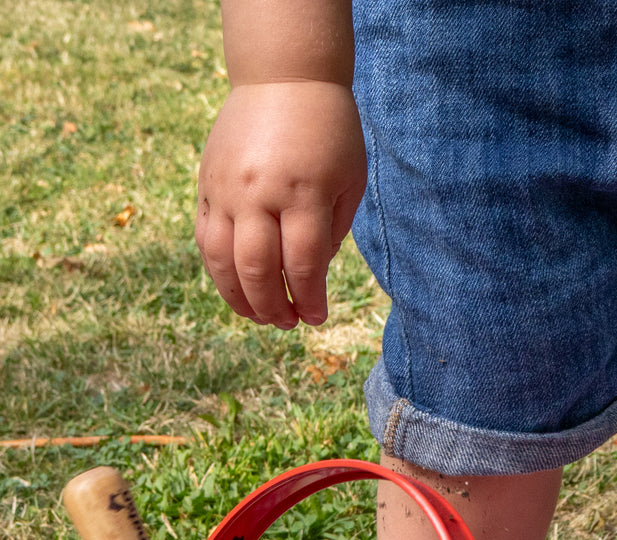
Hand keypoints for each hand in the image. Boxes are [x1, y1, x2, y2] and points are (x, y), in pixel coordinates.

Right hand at [196, 81, 366, 328]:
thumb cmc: (329, 132)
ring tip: (259, 316)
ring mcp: (227, 188)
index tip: (317, 318)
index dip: (309, 300)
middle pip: (259, 269)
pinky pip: (205, 237)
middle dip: (274, 307)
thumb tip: (310, 277)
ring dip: (240, 297)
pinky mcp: (207, 183)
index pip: (304, 265)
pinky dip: (218, 270)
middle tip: (287, 323)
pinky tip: (237, 286)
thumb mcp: (348, 181)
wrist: (283, 76)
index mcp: (303, 193)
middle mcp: (260, 192)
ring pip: (222, 259)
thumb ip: (332, 232)